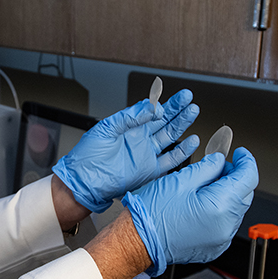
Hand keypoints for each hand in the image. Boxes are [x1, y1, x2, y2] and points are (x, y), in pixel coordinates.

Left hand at [51, 90, 199, 212]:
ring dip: (182, 125)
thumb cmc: (88, 156)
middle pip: (165, 121)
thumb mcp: (106, 129)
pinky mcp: (150, 170)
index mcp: (129, 127)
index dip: (166, 103)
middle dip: (178, 110)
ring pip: (170, 136)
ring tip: (193, 112)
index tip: (177, 96)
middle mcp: (140, 139)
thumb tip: (149, 107)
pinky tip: (191, 141)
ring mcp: (146, 154)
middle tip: (189, 99)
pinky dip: (182, 151)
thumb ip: (128, 117)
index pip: (152, 111)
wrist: (84, 182)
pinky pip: (170, 160)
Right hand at [121, 147, 257, 275]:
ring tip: (205, 186)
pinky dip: (220, 211)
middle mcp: (225, 226)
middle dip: (235, 177)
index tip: (240, 154)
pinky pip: (225, 225)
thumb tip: (219, 161)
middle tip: (218, 166)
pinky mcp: (213, 248)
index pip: (248, 178)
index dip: (246, 161)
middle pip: (244, 194)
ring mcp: (220, 240)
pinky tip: (202, 204)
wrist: (137, 241)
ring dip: (227, 195)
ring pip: (235, 210)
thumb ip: (208, 167)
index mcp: (220, 206)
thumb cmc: (152, 214)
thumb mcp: (181, 179)